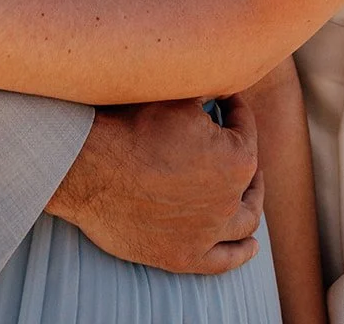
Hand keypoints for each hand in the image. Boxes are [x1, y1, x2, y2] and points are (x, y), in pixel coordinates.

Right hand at [47, 94, 262, 273]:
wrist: (91, 168)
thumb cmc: (134, 127)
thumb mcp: (179, 97)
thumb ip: (208, 92)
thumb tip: (220, 82)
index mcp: (236, 159)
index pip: (245, 129)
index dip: (236, 110)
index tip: (226, 100)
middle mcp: (230, 200)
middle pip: (247, 178)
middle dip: (247, 156)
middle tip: (239, 142)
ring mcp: (208, 233)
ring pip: (244, 222)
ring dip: (251, 204)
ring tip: (251, 194)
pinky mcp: (183, 256)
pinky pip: (223, 260)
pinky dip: (240, 254)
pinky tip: (250, 247)